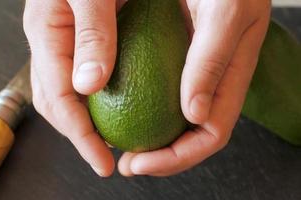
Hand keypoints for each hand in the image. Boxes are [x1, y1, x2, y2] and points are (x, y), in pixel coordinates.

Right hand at [23, 0, 126, 176]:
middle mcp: (49, 41)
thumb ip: (92, 32)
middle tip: (105, 159)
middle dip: (79, 136)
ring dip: (84, 124)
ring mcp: (60, 44)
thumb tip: (89, 85)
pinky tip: (111, 112)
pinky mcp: (74, 43)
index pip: (57, 96)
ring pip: (64, 96)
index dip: (79, 133)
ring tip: (108, 144)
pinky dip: (92, 104)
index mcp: (47, 30)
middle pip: (55, 103)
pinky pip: (76, 81)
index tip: (102, 160)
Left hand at [118, 0, 270, 175]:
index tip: (143, 162)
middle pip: (193, 136)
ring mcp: (196, 73)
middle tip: (129, 164)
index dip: (180, 157)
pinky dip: (144, 113)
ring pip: (177, 121)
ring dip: (152, 142)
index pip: (211, 134)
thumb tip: (194, 114)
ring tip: (122, 148)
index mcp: (232, 77)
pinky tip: (121, 114)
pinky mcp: (179, 61)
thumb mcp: (223, 14)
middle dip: (162, 158)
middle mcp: (214, 81)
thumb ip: (212, 61)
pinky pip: (164, 96)